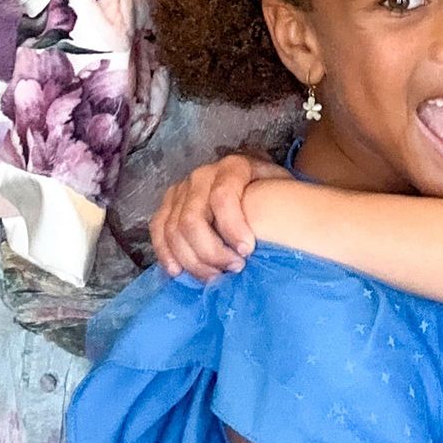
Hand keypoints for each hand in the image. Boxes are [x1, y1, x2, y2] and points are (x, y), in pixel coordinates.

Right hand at [150, 151, 288, 279]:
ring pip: (173, 228)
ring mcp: (182, 188)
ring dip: (192, 259)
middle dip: (211, 251)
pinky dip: (166, 253)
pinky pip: (158, 230)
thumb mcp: (282, 192)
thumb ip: (281, 205)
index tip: (247, 252)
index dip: (232, 227)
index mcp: (233, 167)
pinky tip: (178, 272)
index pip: (223, 197)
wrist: (255, 184)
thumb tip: (284, 234)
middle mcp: (203, 174)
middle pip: (192, 218)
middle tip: (233, 269)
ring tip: (215, 276)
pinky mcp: (168, 204)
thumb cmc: (272, 194)